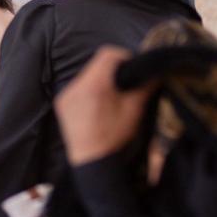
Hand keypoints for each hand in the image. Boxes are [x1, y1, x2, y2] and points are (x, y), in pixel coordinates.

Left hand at [55, 47, 154, 165]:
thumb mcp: (134, 110)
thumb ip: (145, 86)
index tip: (132, 69)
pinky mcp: (61, 103)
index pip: (107, 54)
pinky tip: (97, 105)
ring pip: (87, 75)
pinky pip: (77, 88)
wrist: (92, 161)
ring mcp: (66, 94)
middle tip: (124, 83)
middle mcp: (76, 85)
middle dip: (112, 70)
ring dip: (100, 80)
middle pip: (96, 64)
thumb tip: (155, 70)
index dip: (123, 57)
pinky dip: (89, 91)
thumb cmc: (115, 136)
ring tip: (111, 96)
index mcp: (94, 85)